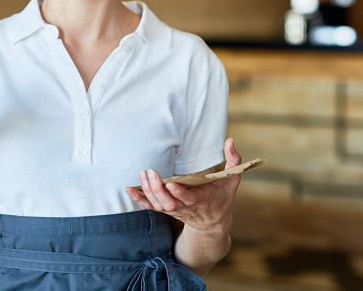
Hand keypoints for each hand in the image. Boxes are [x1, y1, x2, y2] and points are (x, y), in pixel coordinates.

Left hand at [126, 137, 242, 234]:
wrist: (212, 223)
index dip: (179, 193)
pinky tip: (129, 189)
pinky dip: (139, 199)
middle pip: (169, 202)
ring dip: (148, 190)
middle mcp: (186, 207)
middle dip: (158, 189)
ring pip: (159, 204)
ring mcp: (175, 210)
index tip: (171, 184)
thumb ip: (233, 161)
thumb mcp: (232, 180)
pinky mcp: (167, 210)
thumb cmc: (222, 198)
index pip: (190, 198)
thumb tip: (230, 140)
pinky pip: (151, 206)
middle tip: (150, 172)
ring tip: (143, 173)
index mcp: (203, 199)